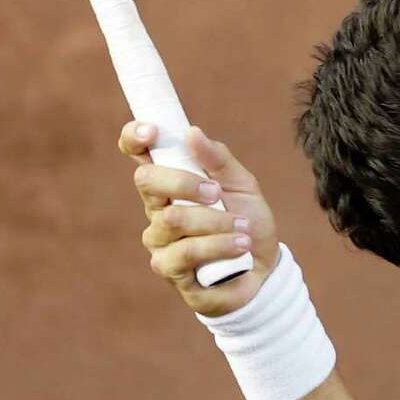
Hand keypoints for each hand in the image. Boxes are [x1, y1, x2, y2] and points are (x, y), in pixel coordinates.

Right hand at [118, 122, 280, 318]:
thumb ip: (218, 159)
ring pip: (172, 218)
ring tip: (243, 229)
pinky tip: (239, 246)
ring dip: (216, 222)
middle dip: (186, 182)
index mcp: (171, 180)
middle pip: (147, 181)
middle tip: (217, 194)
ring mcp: (159, 239)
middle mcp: (157, 207)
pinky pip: (185, 251)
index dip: (134, 137)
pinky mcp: (167, 268)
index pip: (138, 152)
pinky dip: (219, 245)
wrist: (265, 268)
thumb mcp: (242, 184)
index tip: (153, 131)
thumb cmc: (247, 221)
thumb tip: (191, 132)